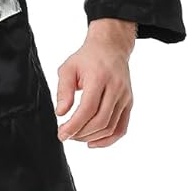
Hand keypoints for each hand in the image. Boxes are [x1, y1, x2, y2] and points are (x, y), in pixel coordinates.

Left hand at [55, 20, 135, 147]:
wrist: (111, 48)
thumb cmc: (87, 58)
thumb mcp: (68, 68)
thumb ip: (63, 90)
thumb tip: (61, 113)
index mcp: (100, 77)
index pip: (88, 108)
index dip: (74, 125)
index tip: (62, 134)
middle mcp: (116, 88)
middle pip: (101, 120)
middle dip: (81, 133)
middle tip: (66, 135)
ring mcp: (125, 97)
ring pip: (111, 127)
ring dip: (92, 137)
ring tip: (76, 137)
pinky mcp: (129, 103)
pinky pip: (121, 128)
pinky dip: (108, 140)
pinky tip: (92, 142)